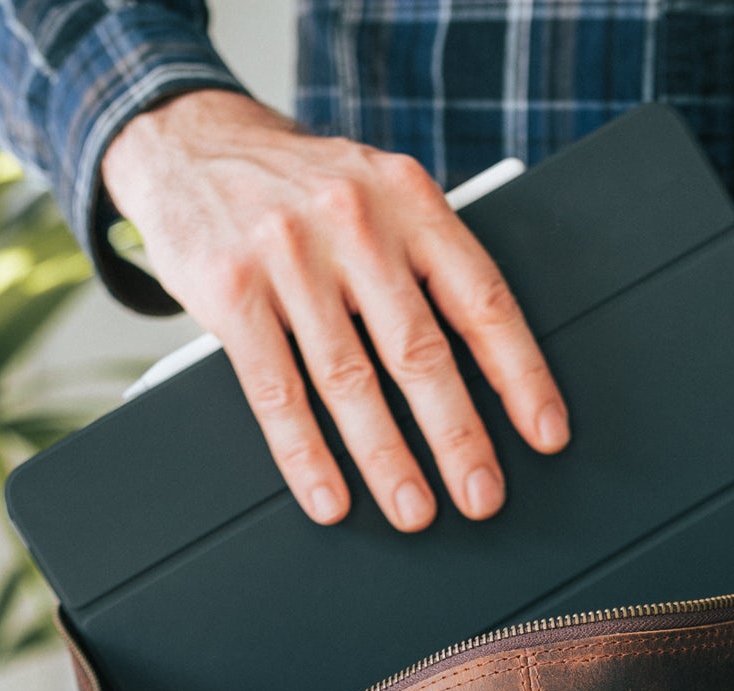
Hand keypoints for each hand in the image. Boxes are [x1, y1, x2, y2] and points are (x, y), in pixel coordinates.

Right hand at [101, 90, 568, 531]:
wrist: (189, 139)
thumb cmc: (300, 188)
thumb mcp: (376, 193)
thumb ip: (423, 259)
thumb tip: (483, 370)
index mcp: (409, 200)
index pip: (481, 299)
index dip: (520, 375)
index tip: (545, 434)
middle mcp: (354, 221)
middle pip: (420, 350)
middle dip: (458, 437)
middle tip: (481, 494)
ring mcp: (288, 254)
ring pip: (351, 380)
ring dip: (387, 459)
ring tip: (414, 509)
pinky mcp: (231, 289)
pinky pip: (277, 390)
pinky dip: (306, 454)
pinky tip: (330, 496)